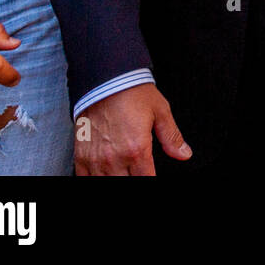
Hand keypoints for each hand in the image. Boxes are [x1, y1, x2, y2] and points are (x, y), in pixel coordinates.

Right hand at [76, 83, 191, 174]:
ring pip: (104, 184)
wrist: (105, 79)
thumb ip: (172, 137)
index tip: (151, 174)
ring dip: (116, 179)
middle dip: (134, 179)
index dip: (151, 180)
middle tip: (137, 171)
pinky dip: (94, 179)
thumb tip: (184, 154)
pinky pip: (84, 178)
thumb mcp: (160, 112)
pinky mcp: (81, 155)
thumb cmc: (132, 93)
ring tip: (123, 172)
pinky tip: (104, 174)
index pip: (146, 180)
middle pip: (125, 185)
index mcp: (137, 149)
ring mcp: (95, 159)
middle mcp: (114, 158)